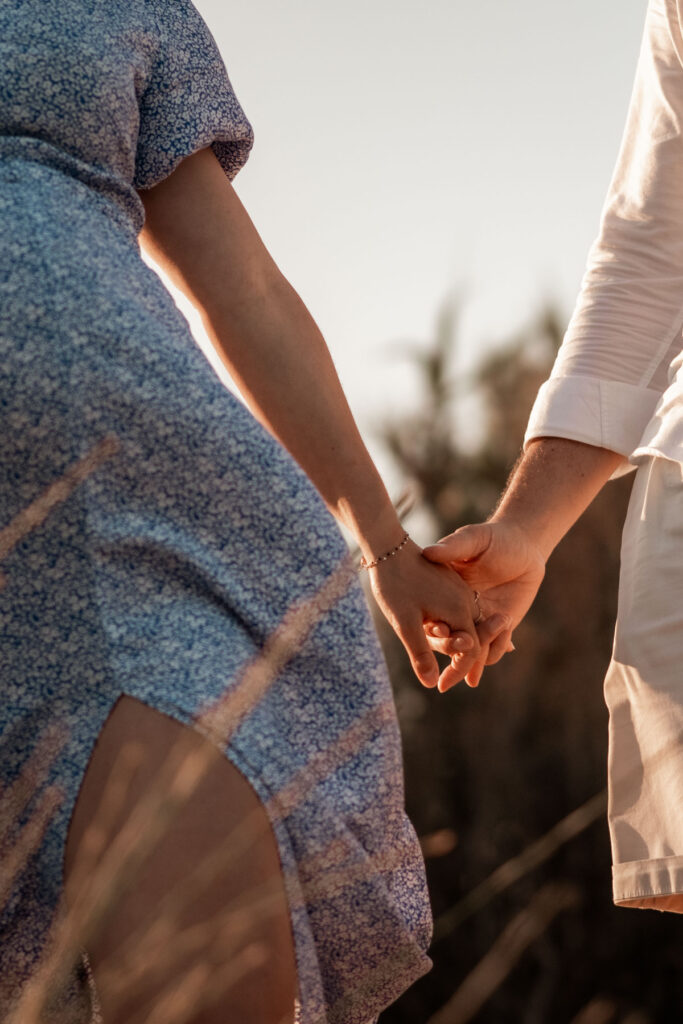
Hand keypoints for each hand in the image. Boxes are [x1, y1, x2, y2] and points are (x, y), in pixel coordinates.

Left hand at [367, 539, 509, 688]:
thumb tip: (431, 684)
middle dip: (462, 657)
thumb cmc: (394, 584)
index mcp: (459, 610)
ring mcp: (459, 589)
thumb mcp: (405, 622)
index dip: (459, 669)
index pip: (471, 649)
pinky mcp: (450, 583)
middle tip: (454, 679)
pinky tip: (439, 632)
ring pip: (465, 623)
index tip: (443, 687)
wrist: (388, 546)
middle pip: (472, 636)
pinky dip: (453, 625)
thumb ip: (421, 653)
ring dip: (458, 641)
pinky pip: (458, 610)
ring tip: (450, 660)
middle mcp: (465, 599)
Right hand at [422, 520, 545, 689]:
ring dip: (481, 650)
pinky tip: (508, 640)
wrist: (524, 546)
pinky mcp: (498, 628)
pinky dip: (498, 649)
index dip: (434, 628)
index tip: (440, 628)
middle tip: (468, 643)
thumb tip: (429, 552)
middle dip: (455, 650)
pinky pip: (493, 650)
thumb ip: (453, 546)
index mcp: (443, 595)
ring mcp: (477, 623)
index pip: (432, 620)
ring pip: (471, 652)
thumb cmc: (494, 538)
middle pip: (447, 644)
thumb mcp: (473, 538)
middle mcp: (456, 613)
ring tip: (501, 621)